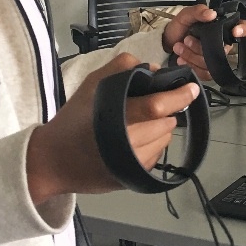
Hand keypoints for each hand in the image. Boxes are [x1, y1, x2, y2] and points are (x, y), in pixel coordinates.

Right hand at [26, 53, 199, 203]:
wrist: (53, 161)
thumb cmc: (73, 120)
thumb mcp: (92, 84)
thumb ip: (121, 68)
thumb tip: (154, 69)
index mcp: (115, 116)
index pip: (156, 106)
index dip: (178, 96)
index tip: (192, 88)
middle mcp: (127, 142)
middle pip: (165, 123)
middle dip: (166, 111)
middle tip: (153, 106)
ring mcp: (132, 163)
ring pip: (165, 139)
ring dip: (161, 128)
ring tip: (141, 123)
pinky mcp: (135, 177)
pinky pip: (158, 155)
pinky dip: (154, 144)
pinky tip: (136, 140)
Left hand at [161, 4, 245, 81]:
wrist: (167, 41)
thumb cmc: (180, 27)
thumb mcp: (186, 15)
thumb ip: (198, 11)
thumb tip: (211, 13)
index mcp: (221, 27)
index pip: (243, 27)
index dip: (243, 29)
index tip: (235, 32)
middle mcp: (221, 42)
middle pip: (221, 50)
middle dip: (200, 46)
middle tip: (186, 39)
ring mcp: (215, 57)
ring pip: (211, 63)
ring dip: (192, 55)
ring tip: (178, 47)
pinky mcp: (206, 70)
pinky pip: (205, 73)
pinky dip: (191, 66)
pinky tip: (181, 59)